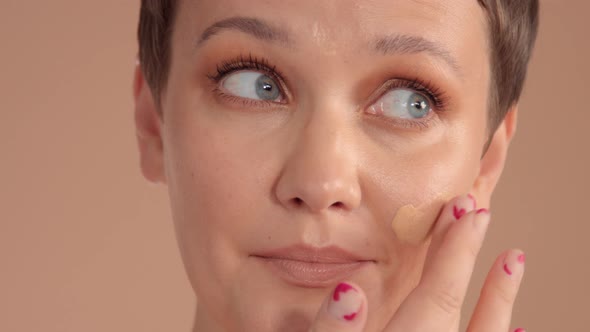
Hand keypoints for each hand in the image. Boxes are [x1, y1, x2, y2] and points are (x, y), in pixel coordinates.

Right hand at [309, 195, 525, 331]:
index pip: (434, 297)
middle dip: (463, 255)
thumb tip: (349, 293)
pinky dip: (496, 328)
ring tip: (513, 259)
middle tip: (476, 211)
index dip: (451, 252)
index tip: (463, 209)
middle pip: (451, 305)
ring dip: (499, 298)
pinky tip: (516, 323)